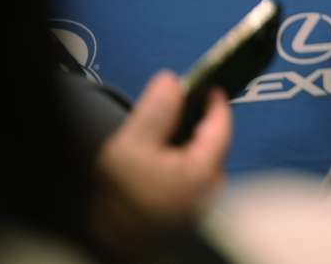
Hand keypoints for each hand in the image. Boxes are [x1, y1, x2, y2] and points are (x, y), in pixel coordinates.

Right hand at [95, 71, 230, 232]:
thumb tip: (172, 82)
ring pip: (200, 162)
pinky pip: (191, 179)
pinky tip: (158, 165)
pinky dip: (180, 165)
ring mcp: (201, 204)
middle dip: (197, 123)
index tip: (207, 85)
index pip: (222, 123)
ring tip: (161, 138)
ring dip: (186, 146)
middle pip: (212, 143)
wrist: (107, 247)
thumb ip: (156, 112)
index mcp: (205, 171)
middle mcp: (211, 190)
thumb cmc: (120, 205)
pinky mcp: (189, 215)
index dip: (213, 99)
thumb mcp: (132, 148)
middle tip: (177, 107)